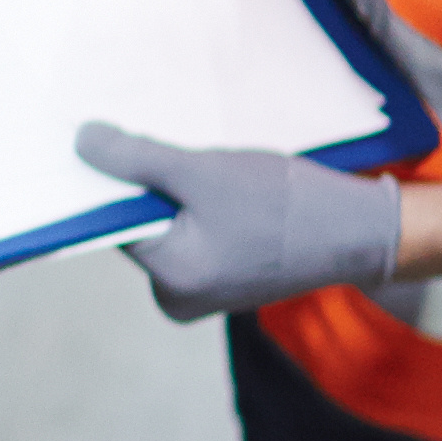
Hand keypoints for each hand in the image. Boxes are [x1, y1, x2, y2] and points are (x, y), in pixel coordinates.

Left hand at [74, 122, 403, 321]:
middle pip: (139, 225)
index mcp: (168, 280)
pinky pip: (194, 234)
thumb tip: (81, 144)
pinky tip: (226, 188)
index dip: (110, 180)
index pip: (112, 222)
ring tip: (211, 171)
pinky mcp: (224, 279)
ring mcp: (202, 292)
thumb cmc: (286, 205)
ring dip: (178, 192)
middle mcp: (177, 298)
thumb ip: (136, 161)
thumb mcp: (202, 173)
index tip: (112, 142)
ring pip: (169, 226)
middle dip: (151, 185)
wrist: (361, 230)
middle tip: (180, 153)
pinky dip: (200, 207)